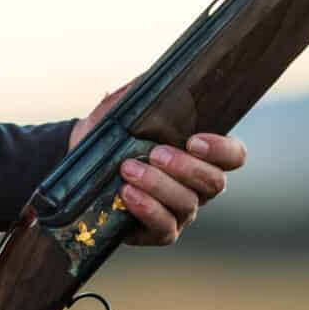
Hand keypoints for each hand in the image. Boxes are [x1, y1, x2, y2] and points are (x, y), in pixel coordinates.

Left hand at [68, 87, 247, 246]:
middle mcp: (196, 186)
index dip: (222, 150)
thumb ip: (142, 93)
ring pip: (188, 204)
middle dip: (185, 168)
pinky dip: (148, 210)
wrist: (74, 162)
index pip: (233, 156)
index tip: (193, 140)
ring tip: (128, 169)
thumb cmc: (108, 134)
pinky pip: (165, 228)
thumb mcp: (122, 109)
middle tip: (154, 153)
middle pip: (214, 183)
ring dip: (159, 185)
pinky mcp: (157, 232)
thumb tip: (155, 77)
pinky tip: (127, 194)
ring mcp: (179, 211)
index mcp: (199, 155)